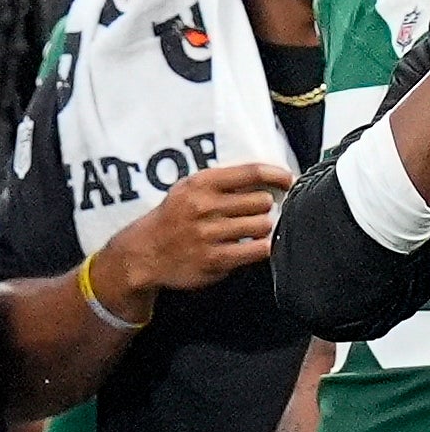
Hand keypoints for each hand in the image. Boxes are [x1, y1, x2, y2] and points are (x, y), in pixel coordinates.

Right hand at [100, 162, 295, 317]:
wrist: (142, 254)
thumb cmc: (172, 219)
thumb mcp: (187, 191)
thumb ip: (222, 183)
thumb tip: (269, 180)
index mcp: (199, 184)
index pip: (251, 172)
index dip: (277, 175)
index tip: (288, 181)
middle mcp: (203, 207)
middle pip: (262, 201)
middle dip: (263, 207)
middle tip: (253, 214)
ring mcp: (209, 234)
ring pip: (263, 225)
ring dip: (262, 228)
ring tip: (248, 231)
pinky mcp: (216, 260)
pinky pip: (259, 249)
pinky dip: (261, 247)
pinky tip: (252, 246)